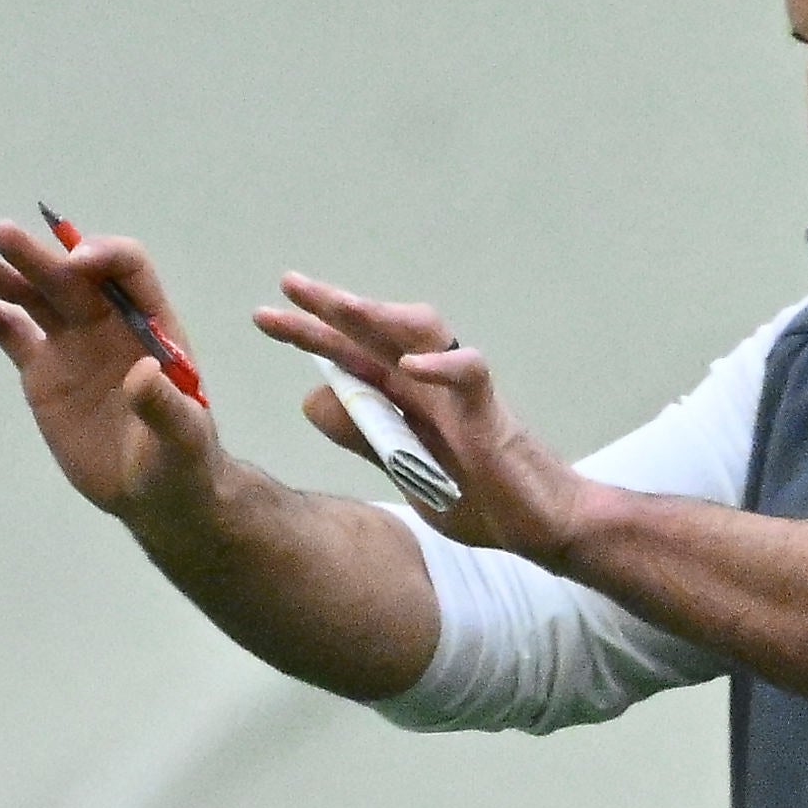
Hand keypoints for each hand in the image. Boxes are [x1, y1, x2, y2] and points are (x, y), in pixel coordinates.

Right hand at [0, 214, 229, 525]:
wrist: (153, 494)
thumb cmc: (181, 461)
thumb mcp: (183, 438)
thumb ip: (164, 406)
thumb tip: (143, 374)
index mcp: (150, 325)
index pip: (128, 270)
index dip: (104, 257)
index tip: (76, 265)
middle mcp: (108, 323)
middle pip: (71, 276)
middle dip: (39, 256)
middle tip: (1, 234)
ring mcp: (72, 343)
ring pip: (36, 296)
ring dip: (6, 274)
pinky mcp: (43, 370)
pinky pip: (11, 331)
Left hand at [252, 276, 589, 562]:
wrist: (543, 525)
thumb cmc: (482, 498)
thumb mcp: (404, 472)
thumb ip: (363, 436)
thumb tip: (311, 398)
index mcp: (406, 398)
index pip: (351, 355)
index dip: (309, 333)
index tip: (264, 316)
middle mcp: (429, 384)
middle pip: (376, 331)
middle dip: (331, 307)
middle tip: (289, 282)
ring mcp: (460, 395)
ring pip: (422, 334)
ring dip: (380, 316)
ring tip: (338, 304)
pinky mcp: (491, 414)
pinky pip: (469, 374)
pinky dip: (441, 367)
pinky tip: (410, 367)